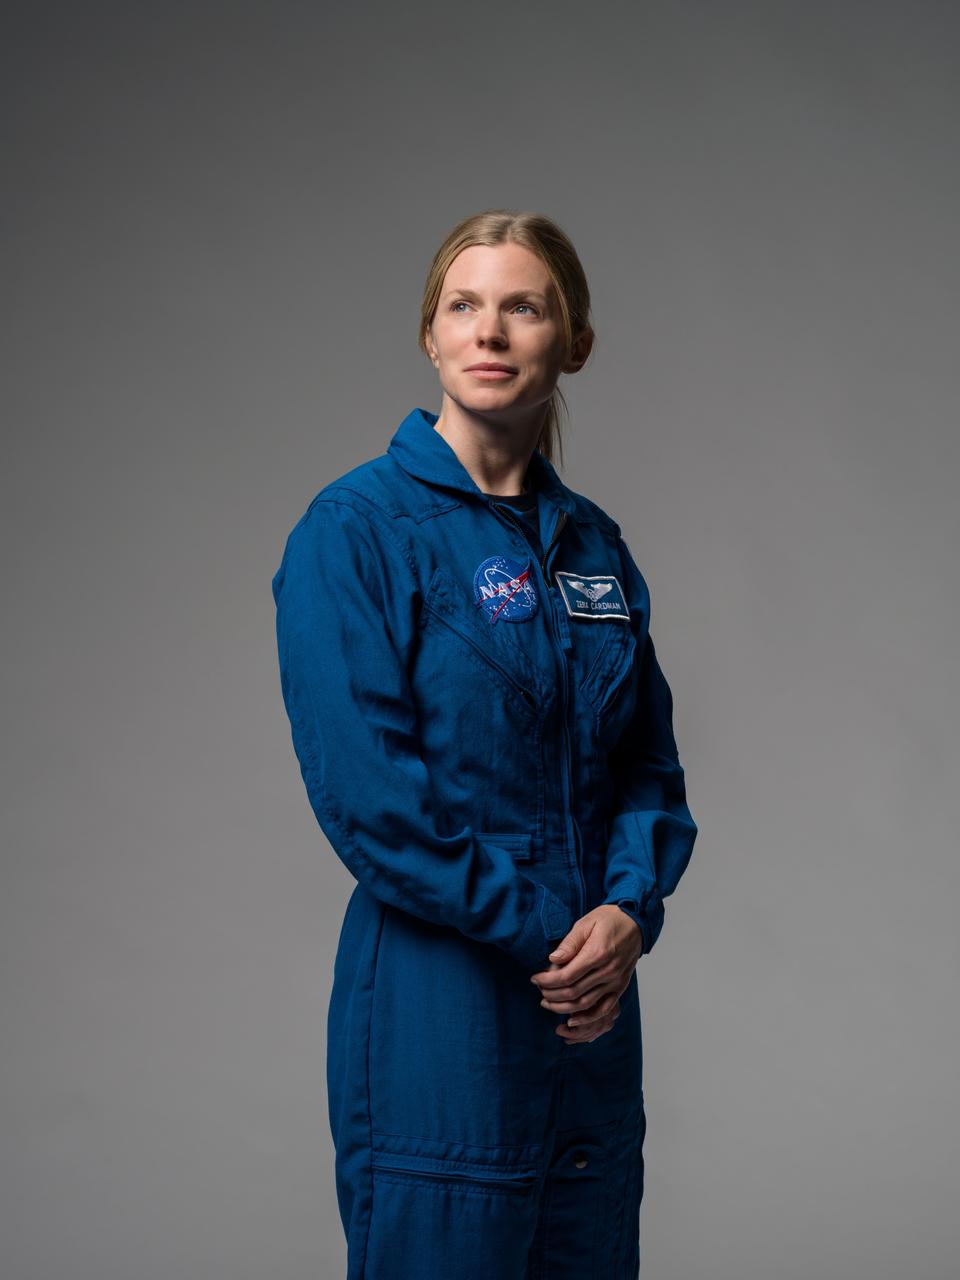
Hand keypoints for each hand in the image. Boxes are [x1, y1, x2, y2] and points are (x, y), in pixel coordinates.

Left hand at [530, 905, 643, 1042]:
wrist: (636, 923)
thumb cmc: (609, 920)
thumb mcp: (586, 923)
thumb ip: (569, 943)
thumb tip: (553, 959)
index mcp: (597, 954)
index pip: (566, 976)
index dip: (547, 981)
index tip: (535, 979)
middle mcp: (608, 971)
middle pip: (573, 992)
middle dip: (552, 995)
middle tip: (539, 991)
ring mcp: (616, 982)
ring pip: (585, 1004)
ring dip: (563, 1008)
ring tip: (548, 1003)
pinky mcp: (620, 988)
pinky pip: (603, 1009)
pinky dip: (587, 1018)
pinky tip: (572, 1019)